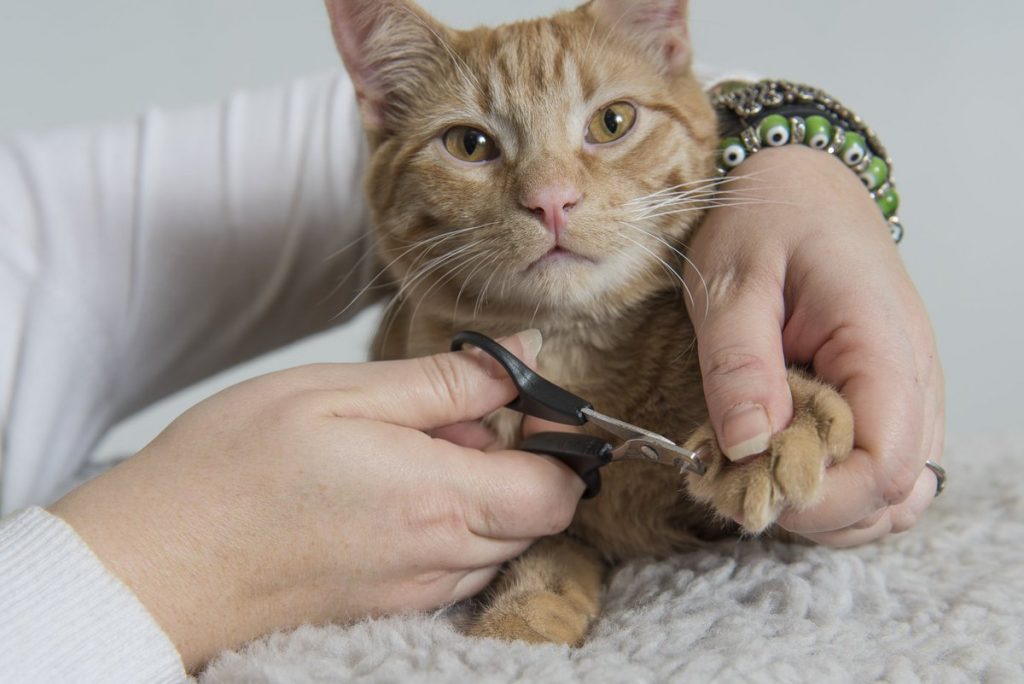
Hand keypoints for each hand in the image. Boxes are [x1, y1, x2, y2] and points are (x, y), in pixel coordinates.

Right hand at [50, 330, 582, 671]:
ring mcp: (412, 592)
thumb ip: (445, 381)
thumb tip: (521, 358)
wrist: (155, 564)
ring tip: (401, 454)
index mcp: (439, 500)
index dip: (560, 443)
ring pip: (495, 542)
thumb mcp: (341, 394)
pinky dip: (444, 526)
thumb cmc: (233, 467)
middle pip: (534, 517)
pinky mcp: (385, 608)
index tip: (524, 405)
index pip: (558, 490)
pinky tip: (382, 493)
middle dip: (514, 462)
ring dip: (477, 493)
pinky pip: (451, 567)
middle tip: (444, 420)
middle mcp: (439, 559)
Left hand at [684, 145, 943, 546]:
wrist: (799, 179)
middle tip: (742, 482)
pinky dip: (834, 482)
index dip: (821, 498)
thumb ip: (738, 364)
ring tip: (757, 470)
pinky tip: (781, 456)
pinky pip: (881, 465)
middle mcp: (912, 372)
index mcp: (879, 339)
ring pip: (895, 491)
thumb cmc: (766, 219)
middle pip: (897, 492)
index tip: (752, 488)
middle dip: (819, 510)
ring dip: (828, 504)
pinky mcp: (888, 394)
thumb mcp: (731, 281)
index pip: (886, 462)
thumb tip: (748, 448)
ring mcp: (907, 387)